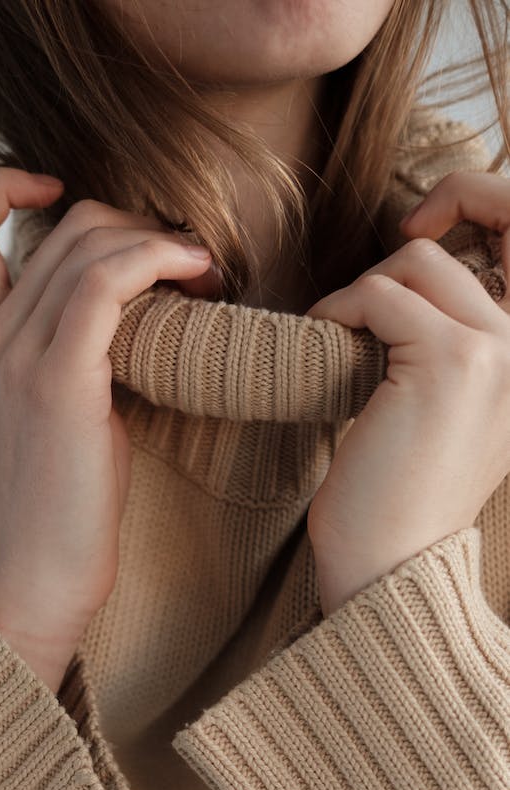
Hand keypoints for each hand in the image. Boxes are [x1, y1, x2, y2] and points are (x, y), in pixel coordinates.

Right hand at [0, 168, 211, 689]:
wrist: (39, 576)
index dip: (4, 188)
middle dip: (139, 227)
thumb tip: (138, 313)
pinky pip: (107, 282)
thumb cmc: (63, 504)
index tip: (62, 194)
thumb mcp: (60, 412)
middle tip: (190, 267)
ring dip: (162, 243)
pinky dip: (157, 259)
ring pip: (90, 244)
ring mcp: (20, 355)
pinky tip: (196, 277)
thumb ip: (74, 353)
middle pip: (65, 227)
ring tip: (205, 276)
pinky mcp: (59, 381)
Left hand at [303, 169, 509, 616]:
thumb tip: (413, 267)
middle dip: (425, 224)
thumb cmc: (399, 496)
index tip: (419, 228)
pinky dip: (339, 312)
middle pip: (478, 233)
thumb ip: (453, 340)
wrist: (391, 565)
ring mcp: (500, 350)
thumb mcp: (444, 408)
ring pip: (418, 264)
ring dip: (364, 292)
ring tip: (338, 336)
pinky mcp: (451, 361)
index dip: (481, 200)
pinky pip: (380, 295)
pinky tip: (322, 344)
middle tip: (379, 266)